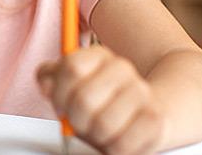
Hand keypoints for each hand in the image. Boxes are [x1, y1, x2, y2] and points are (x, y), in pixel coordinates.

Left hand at [36, 47, 166, 154]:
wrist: (143, 112)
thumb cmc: (98, 100)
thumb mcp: (68, 84)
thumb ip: (49, 78)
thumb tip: (46, 85)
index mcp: (98, 55)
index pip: (71, 68)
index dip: (59, 93)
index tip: (61, 105)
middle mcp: (122, 68)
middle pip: (84, 99)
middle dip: (75, 119)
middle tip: (79, 122)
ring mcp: (141, 92)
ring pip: (103, 124)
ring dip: (95, 135)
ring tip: (98, 131)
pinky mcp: (154, 119)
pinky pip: (122, 143)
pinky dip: (112, 148)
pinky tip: (114, 138)